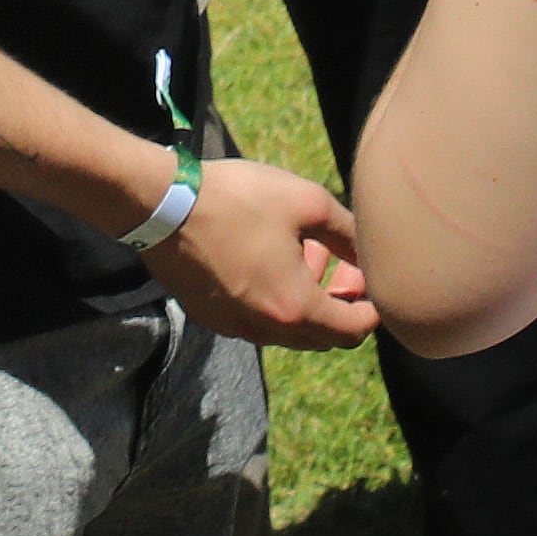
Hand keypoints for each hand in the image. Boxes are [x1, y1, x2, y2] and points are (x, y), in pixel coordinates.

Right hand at [140, 151, 378, 346]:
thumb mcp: (307, 203)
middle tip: (343, 263)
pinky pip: (257, 319)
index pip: (352, 331)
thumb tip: (372, 255)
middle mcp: (264, 329)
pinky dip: (276, 297)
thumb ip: (349, 234)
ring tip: (309, 248)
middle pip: (322, 336)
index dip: (373, 310)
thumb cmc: (239, 199)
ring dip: (308, 297)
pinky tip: (270, 255)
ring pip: (288, 328)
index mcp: (295, 308)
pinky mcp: (210, 315)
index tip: (375, 282)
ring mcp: (234, 326)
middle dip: (341, 302)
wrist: (162, 205)